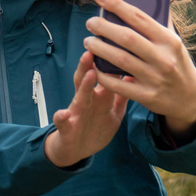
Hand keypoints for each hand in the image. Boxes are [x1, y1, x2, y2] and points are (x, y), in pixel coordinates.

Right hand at [44, 50, 127, 167]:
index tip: (114, 46)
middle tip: (94, 49)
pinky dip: (61, 117)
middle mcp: (86, 101)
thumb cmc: (95, 127)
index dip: (108, 62)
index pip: (103, 75)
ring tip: (87, 74)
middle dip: (90, 65)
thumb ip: (121, 95)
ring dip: (83, 85)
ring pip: (79, 96)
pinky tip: (62, 114)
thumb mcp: (112, 112)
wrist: (75, 150)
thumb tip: (133, 77)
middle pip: (87, 79)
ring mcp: (75, 112)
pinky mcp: (66, 127)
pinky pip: (63, 122)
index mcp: (98, 97)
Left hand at [83, 0, 195, 142]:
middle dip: (104, 28)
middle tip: (90, 23)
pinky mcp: (146, 96)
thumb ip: (159, 23)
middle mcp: (163, 58)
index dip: (117, 5)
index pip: (139, 17)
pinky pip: (118, 84)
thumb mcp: (174, 42)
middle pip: (127, 38)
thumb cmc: (176, 63)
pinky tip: (93, 65)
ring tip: (88, 41)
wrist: (190, 98)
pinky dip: (102, 74)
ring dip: (99, 48)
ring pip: (120, 59)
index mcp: (169, 40)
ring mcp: (155, 78)